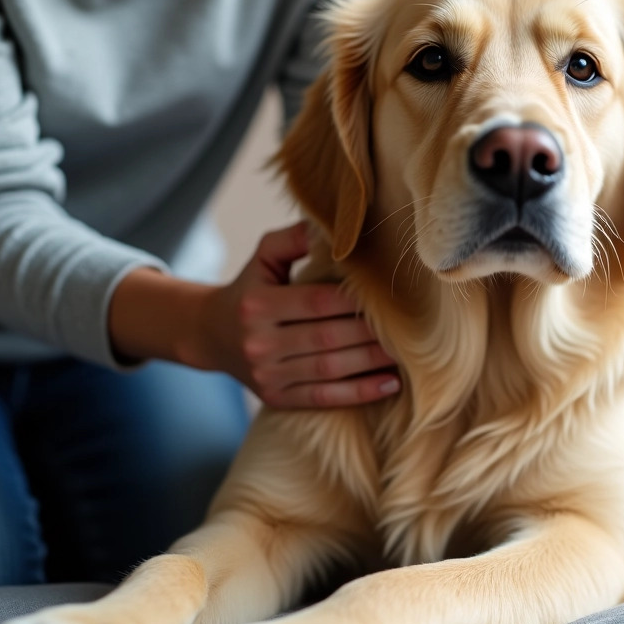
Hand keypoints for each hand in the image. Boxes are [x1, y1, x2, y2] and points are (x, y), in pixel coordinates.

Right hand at [194, 221, 399, 407]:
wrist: (212, 334)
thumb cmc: (251, 287)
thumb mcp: (263, 257)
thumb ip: (294, 238)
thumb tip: (330, 225)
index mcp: (257, 304)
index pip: (318, 301)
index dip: (356, 300)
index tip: (390, 296)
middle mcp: (259, 342)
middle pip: (328, 337)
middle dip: (372, 333)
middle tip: (410, 327)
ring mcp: (267, 375)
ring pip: (330, 369)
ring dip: (373, 362)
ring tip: (407, 354)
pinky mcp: (276, 398)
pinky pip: (324, 397)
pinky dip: (360, 393)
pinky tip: (390, 384)